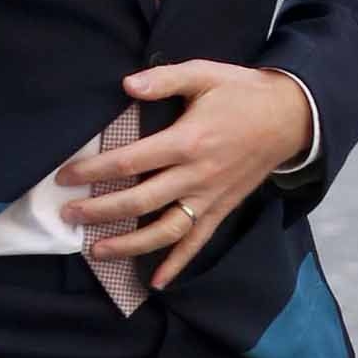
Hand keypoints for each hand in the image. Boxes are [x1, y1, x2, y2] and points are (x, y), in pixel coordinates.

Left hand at [59, 62, 312, 292]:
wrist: (291, 117)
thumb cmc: (241, 93)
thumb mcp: (205, 74)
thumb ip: (165, 79)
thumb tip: (127, 84)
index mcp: (187, 141)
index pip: (130, 162)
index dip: (93, 171)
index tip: (65, 177)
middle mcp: (196, 175)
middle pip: (140, 201)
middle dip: (100, 211)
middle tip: (69, 215)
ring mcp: (209, 197)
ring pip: (165, 231)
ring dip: (130, 246)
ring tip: (97, 251)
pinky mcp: (221, 209)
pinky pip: (197, 242)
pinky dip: (177, 264)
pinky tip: (156, 283)